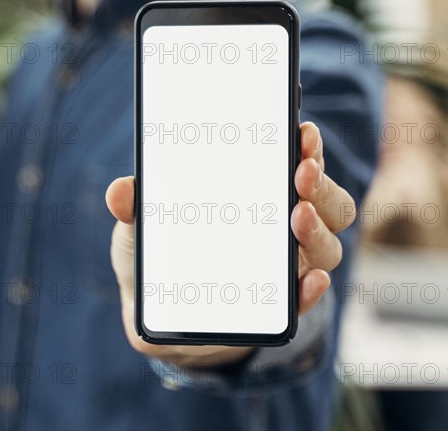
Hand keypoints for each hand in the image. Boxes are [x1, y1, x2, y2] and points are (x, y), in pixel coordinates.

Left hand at [105, 121, 355, 366]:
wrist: (164, 314)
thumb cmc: (162, 256)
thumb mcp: (144, 228)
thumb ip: (136, 207)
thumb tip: (120, 191)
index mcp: (258, 195)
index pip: (297, 164)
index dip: (306, 147)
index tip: (301, 133)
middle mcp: (284, 224)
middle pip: (326, 201)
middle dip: (319, 184)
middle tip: (300, 173)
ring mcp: (287, 263)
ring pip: (327, 245)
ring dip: (318, 229)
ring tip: (298, 218)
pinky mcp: (281, 303)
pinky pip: (306, 296)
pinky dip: (313, 289)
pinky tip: (309, 281)